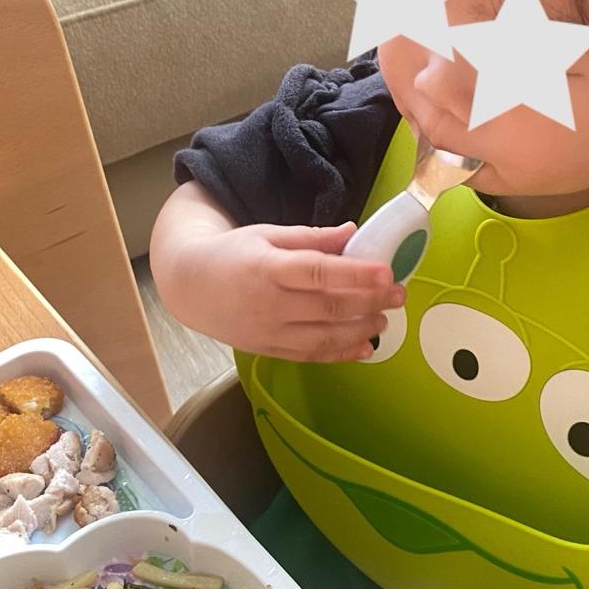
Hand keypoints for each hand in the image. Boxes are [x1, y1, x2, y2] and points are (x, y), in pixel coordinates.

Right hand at [182, 221, 403, 360]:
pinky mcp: (268, 350)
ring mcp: (268, 331)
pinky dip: (340, 354)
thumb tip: (353, 232)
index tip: (386, 272)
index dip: (355, 274)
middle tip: (399, 295)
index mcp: (268, 268)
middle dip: (369, 302)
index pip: (317, 272)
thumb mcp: (267, 235)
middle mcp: (268, 303)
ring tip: (385, 319)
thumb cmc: (232, 254)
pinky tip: (365, 347)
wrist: (189, 285)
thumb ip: (311, 238)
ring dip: (360, 331)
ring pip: (323, 337)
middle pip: (327, 307)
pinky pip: (310, 356)